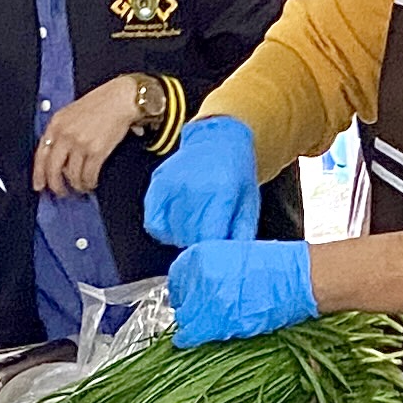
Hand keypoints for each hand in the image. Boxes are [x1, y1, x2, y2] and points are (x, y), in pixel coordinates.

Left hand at [38, 77, 146, 197]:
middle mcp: (65, 135)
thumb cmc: (99, 104)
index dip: (39, 174)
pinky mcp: (96, 151)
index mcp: (56, 124)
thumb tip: (58, 156)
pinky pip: (88, 175)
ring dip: (76, 185)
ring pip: (72, 175)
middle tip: (61, 192)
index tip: (39, 185)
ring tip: (81, 187)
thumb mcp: (71, 113)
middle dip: (56, 185)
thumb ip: (61, 131)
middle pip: (53, 169)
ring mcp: (80, 144)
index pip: (41, 154)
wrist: (120, 99)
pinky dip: (89, 183)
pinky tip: (91, 183)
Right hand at [144, 113, 262, 244]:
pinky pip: (154, 224)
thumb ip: (239, 236)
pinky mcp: (156, 186)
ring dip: (182, 237)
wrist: (219, 140)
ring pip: (171, 233)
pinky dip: (165, 229)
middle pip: (188, 237)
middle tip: (209, 236)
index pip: (207, 238)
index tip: (216, 254)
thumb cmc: (236, 174)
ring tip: (196, 224)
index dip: (212, 252)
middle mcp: (191, 188)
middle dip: (199, 244)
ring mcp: (170, 186)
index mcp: (220, 193)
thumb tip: (230, 262)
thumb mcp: (248, 205)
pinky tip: (179, 221)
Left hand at [165, 238, 317, 345]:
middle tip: (198, 315)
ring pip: (184, 319)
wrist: (296, 279)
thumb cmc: (273, 267)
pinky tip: (188, 341)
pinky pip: (191, 334)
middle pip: (179, 301)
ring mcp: (205, 298)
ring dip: (190, 324)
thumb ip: (210, 270)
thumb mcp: (232, 257)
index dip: (184, 292)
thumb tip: (197, 287)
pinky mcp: (214, 320)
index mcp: (200, 256)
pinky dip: (188, 339)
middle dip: (187, 309)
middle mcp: (198, 275)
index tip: (188, 299)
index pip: (176, 280)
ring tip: (201, 328)